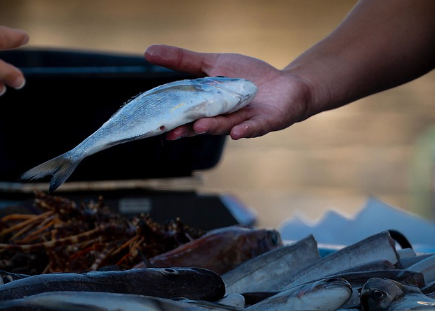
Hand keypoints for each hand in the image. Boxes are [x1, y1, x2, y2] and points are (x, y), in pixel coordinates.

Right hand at [144, 44, 311, 139]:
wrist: (287, 87)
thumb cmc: (248, 77)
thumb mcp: (213, 63)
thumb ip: (183, 61)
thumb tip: (147, 52)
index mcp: (208, 106)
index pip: (186, 113)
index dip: (172, 120)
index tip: (156, 125)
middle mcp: (223, 119)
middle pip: (203, 125)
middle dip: (188, 129)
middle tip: (172, 133)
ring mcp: (244, 121)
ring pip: (226, 126)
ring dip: (212, 127)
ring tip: (199, 126)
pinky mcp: (266, 122)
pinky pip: (254, 128)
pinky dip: (246, 130)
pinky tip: (237, 132)